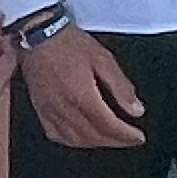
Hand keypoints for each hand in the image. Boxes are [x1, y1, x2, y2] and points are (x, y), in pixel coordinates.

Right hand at [21, 28, 146, 149]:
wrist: (38, 34)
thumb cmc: (66, 42)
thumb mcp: (103, 58)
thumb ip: (121, 86)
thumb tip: (135, 108)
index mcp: (82, 96)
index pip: (109, 126)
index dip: (126, 136)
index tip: (138, 137)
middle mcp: (65, 108)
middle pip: (94, 136)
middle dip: (115, 141)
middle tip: (129, 139)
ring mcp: (50, 111)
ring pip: (76, 140)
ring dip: (96, 143)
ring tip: (110, 139)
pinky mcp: (40, 109)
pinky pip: (56, 135)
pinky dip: (72, 141)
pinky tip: (81, 137)